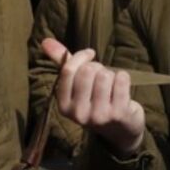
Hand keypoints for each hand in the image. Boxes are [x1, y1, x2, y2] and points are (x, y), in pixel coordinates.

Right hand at [41, 37, 145, 155]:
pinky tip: (122, 89)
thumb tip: (45, 40)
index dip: (81, 57)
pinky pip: (121, 79)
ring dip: (111, 74)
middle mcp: (78, 113)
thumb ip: (62, 62)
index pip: (68, 70)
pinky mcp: (118, 114)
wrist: (120, 129)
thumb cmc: (95, 99)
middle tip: (101, 77)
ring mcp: (99, 115)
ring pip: (105, 75)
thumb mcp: (76, 84)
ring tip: (111, 86)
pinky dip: (124, 78)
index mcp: (63, 105)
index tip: (90, 54)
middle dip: (98, 67)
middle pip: (88, 71)